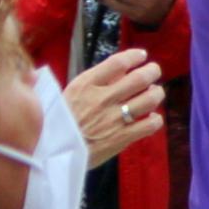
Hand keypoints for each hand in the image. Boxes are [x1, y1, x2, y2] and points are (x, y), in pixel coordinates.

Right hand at [62, 48, 170, 164]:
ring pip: (149, 99)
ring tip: (155, 92)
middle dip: (152, 71)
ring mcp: (113, 119)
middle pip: (140, 78)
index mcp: (86, 85)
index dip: (134, 56)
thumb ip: (93, 81)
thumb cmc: (58, 122)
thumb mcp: (69, 94)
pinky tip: (151, 118)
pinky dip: (155, 120)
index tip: (141, 56)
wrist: (51, 152)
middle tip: (154, 71)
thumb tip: (118, 70)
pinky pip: (149, 125)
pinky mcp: (121, 138)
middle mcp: (103, 99)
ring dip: (157, 93)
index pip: (118, 62)